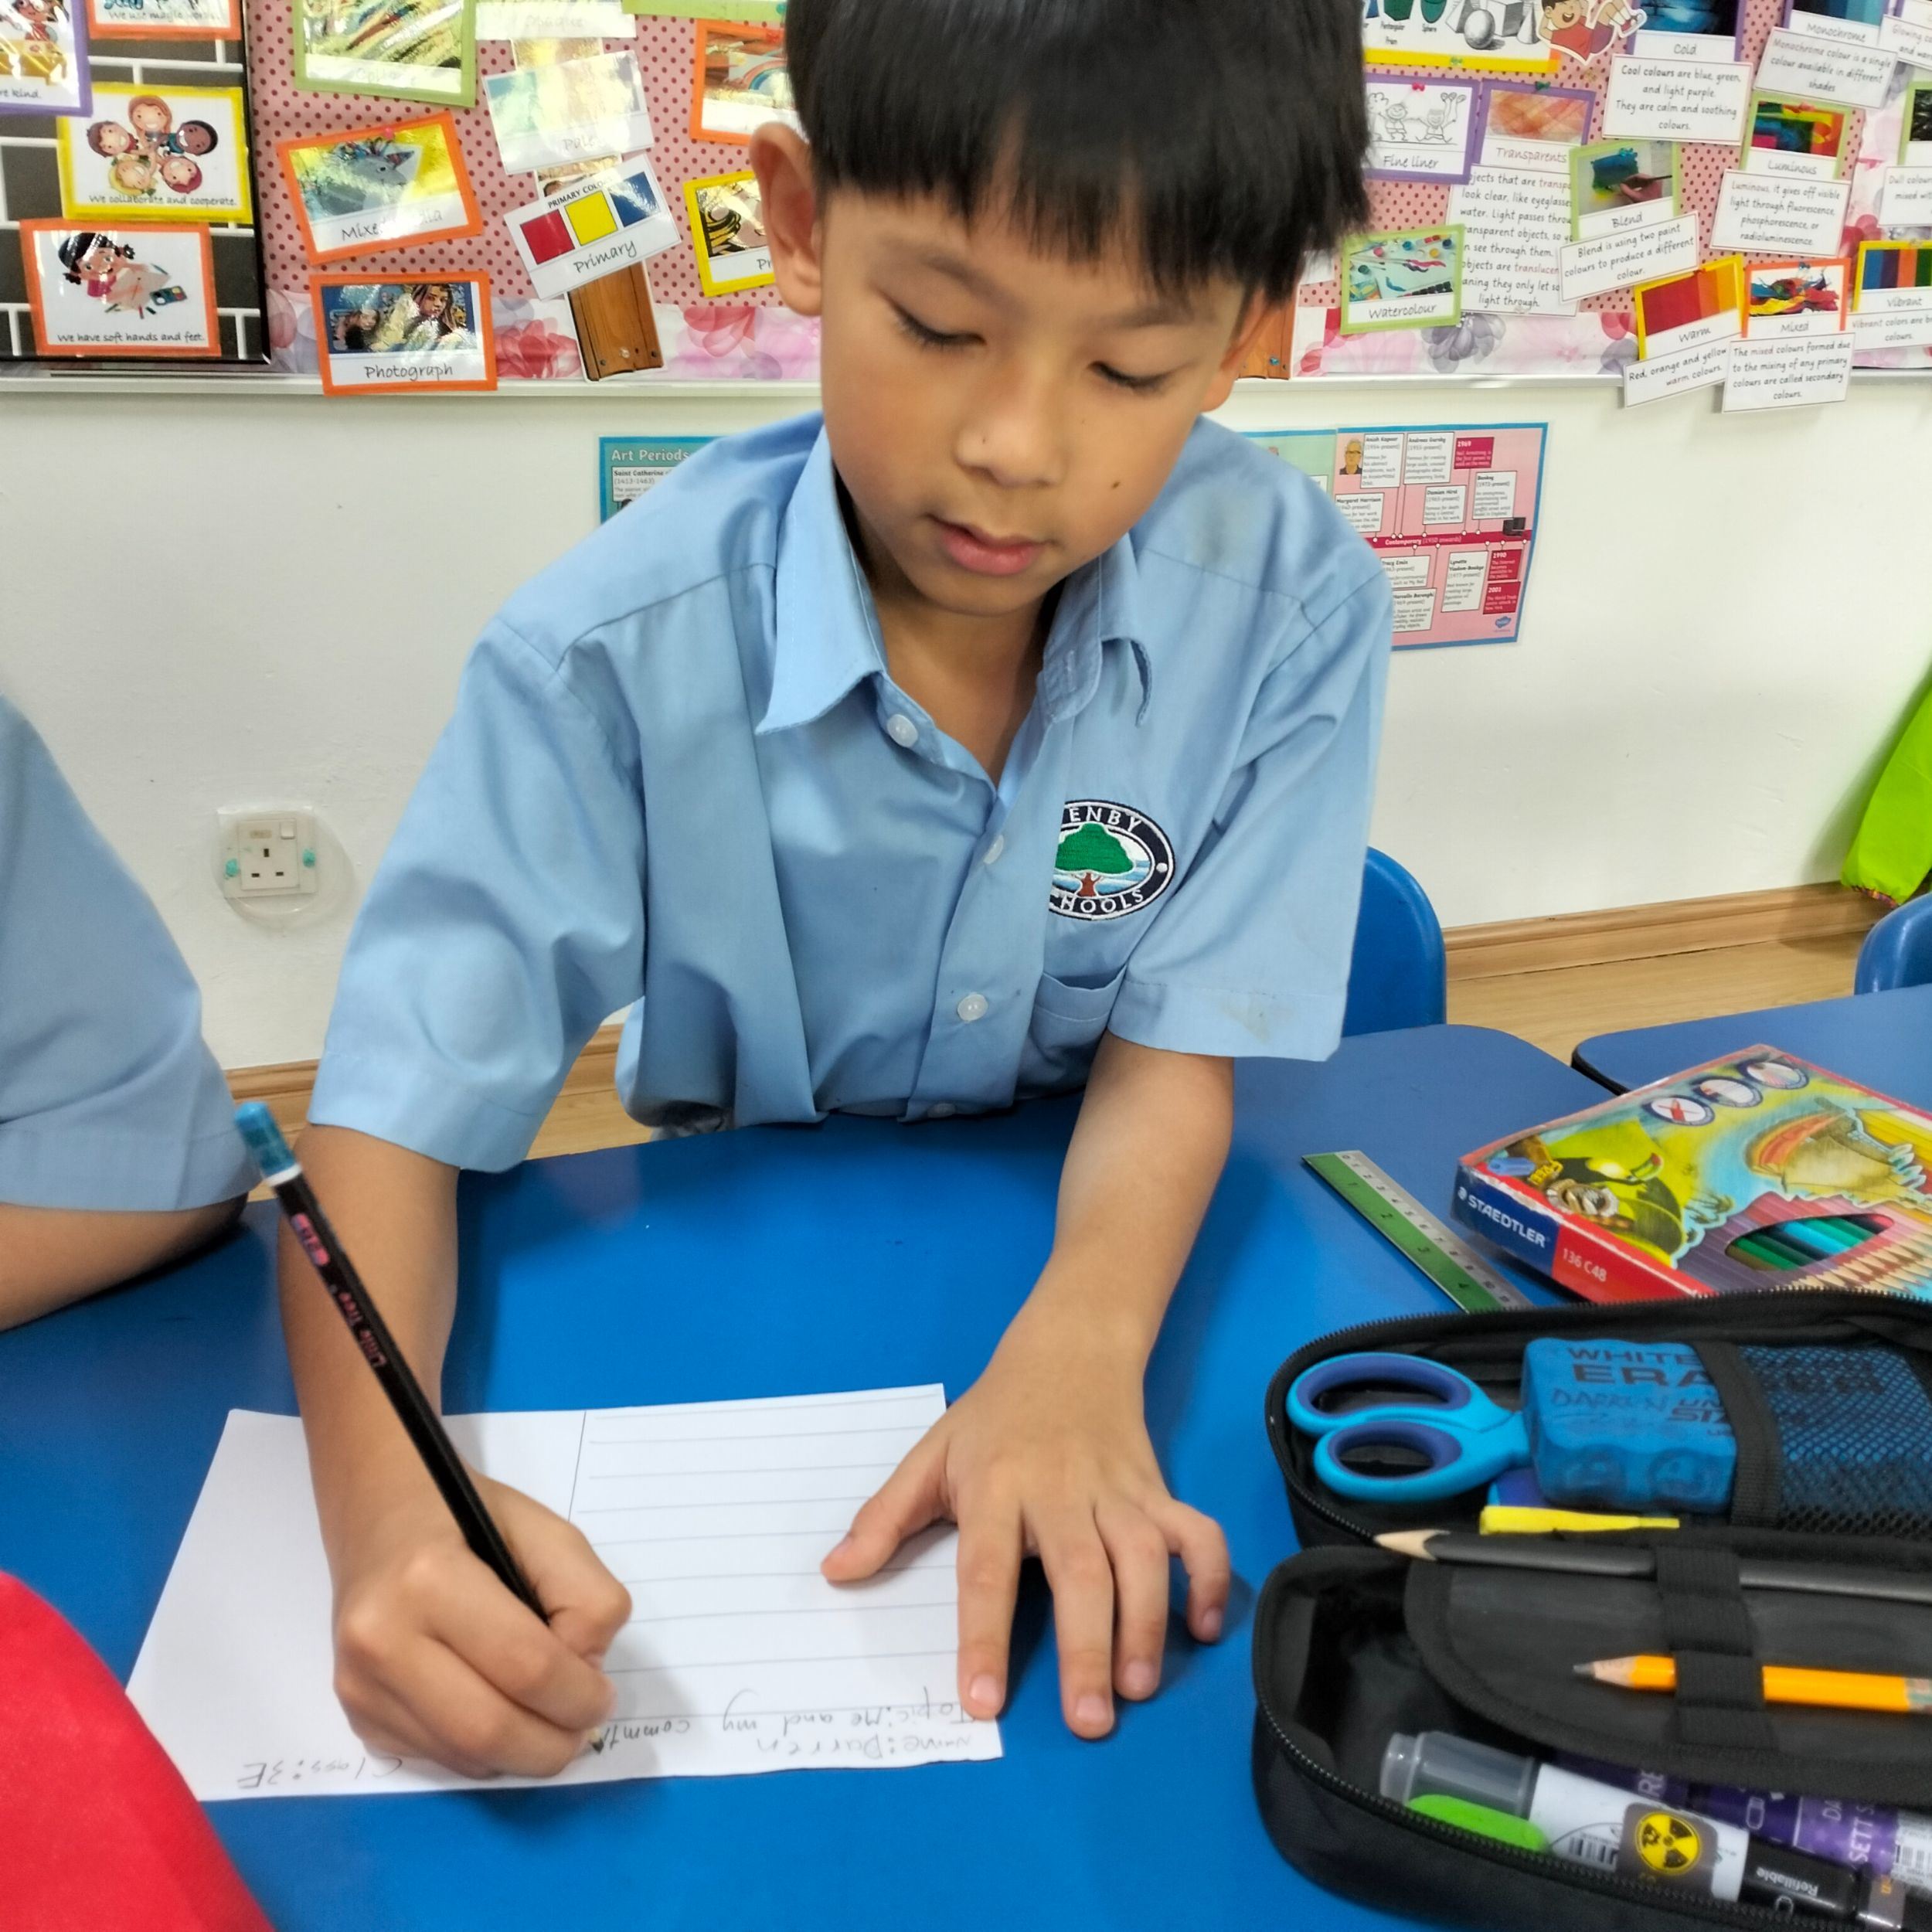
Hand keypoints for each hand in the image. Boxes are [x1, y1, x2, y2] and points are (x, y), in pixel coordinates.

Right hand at [327, 1469, 631, 1777]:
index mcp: (430, 1579)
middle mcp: (382, 1640)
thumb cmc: (468, 1518)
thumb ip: (585, 1596)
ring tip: (550, 1720)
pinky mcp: (357, 1716)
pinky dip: (485, 1752)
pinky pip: (439, 1758)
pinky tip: (500, 1712)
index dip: (579, 1694)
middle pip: (489, 1729)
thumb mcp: (545, 1530)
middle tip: (584, 1724)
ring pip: (464, 1757)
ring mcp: (361, 1686)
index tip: (604, 1695)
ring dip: (523, 1754)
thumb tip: (586, 1672)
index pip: (525, 1666)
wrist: (378, 1517)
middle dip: (554, 1742)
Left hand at [821, 1302, 1228, 1738]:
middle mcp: (1061, 1490)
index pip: (986, 1569)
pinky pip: (1198, 1533)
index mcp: (997, 1487)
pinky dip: (1212, 1576)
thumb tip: (835, 1572)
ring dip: (1148, 1621)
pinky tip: (1206, 1627)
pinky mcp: (1158, 1489)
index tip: (983, 1702)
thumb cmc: (994, 1416)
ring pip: (1144, 1555)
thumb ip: (885, 1517)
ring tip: (1137, 1686)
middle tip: (1088, 1720)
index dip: (984, 1637)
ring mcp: (1117, 1490)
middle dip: (1087, 1646)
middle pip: (1079, 1571)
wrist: (1068, 1349)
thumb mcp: (931, 1455)